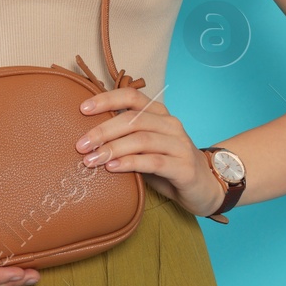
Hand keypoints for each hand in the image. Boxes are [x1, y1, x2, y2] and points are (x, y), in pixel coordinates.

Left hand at [74, 87, 225, 218]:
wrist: (204, 189)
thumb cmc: (168, 166)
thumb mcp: (145, 148)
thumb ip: (125, 139)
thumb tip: (88, 138)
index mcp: (160, 114)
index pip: (131, 96)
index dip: (106, 99)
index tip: (82, 109)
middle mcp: (171, 125)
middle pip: (132, 120)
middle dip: (102, 131)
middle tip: (80, 144)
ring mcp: (180, 145)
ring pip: (141, 140)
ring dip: (112, 149)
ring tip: (91, 159)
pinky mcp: (184, 168)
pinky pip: (153, 161)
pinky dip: (130, 163)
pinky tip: (113, 168)